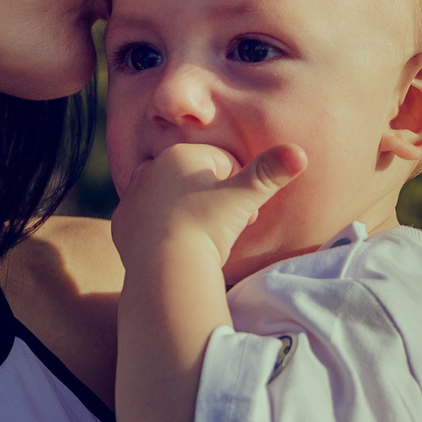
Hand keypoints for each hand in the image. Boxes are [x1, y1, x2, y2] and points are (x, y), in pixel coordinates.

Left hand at [111, 142, 308, 274]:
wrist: (164, 270)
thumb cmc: (206, 229)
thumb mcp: (243, 199)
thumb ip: (269, 173)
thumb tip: (299, 151)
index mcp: (179, 155)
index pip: (221, 164)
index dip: (237, 190)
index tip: (241, 214)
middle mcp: (150, 169)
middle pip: (195, 180)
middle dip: (213, 200)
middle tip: (224, 229)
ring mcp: (132, 197)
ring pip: (171, 199)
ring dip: (187, 213)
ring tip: (199, 239)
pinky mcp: (122, 224)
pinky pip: (148, 222)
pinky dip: (162, 231)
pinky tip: (173, 247)